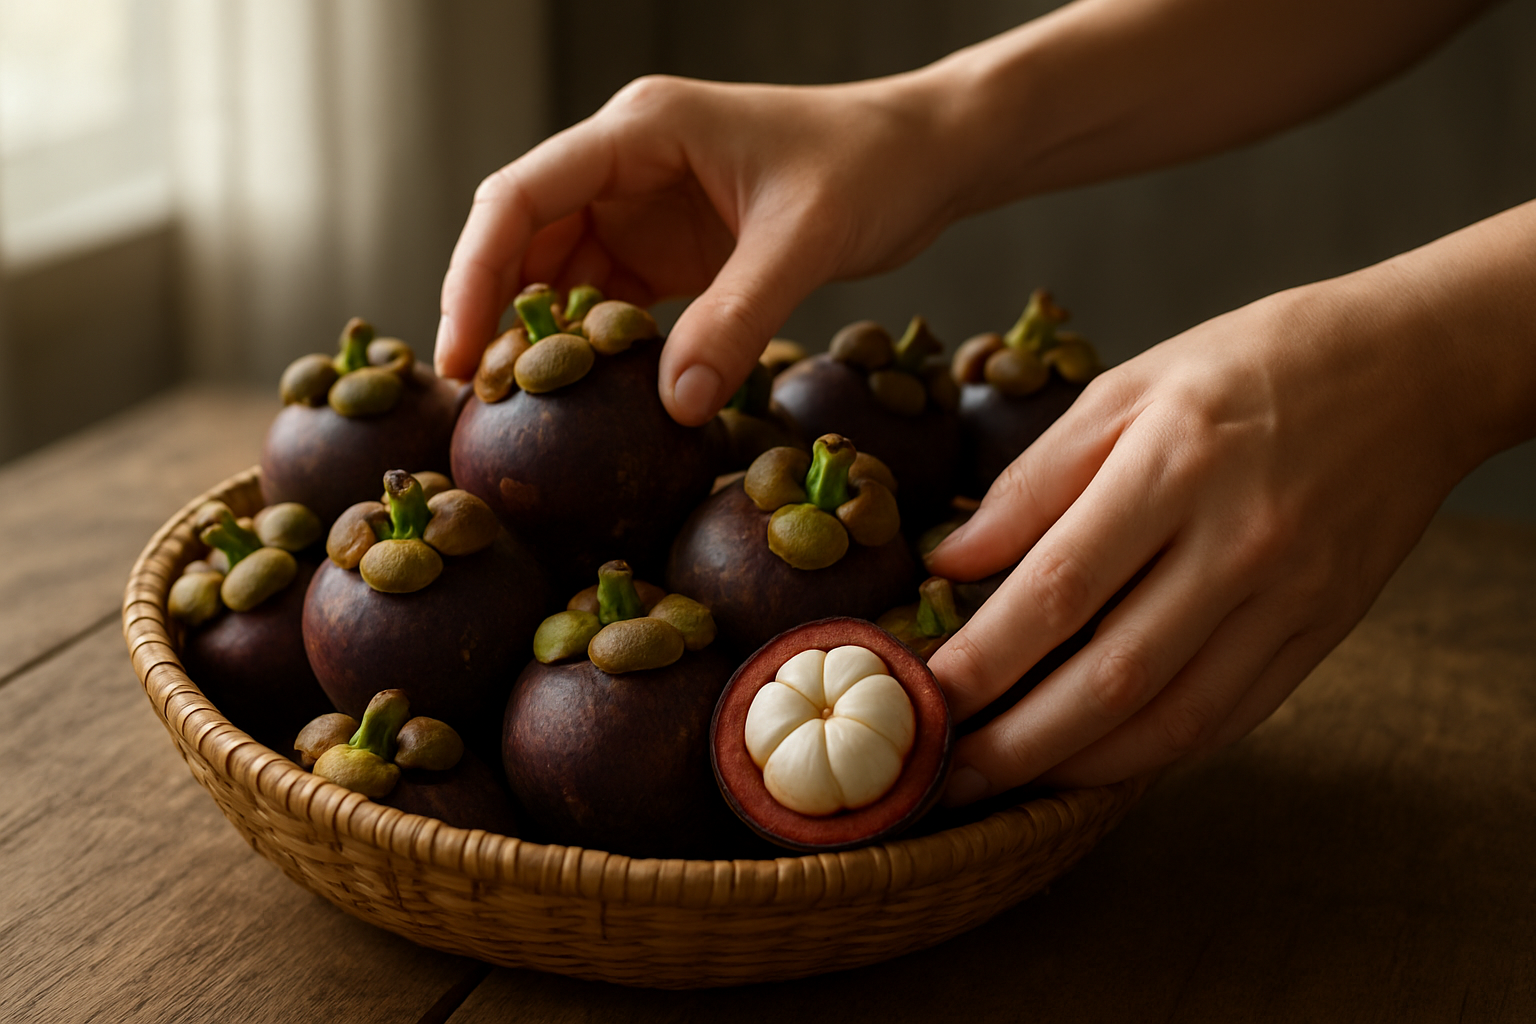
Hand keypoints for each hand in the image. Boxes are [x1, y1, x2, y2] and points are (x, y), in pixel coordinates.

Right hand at [435, 72, 967, 423]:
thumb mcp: (804, 241)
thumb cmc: (872, 168)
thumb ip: (738, 317)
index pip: (521, 196)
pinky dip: (598, 345)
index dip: (476, 274)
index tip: (462, 353)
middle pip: (524, 237)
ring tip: (523, 409)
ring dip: (546, 335)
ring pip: (562, 272)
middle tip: (477, 400)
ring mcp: (646, 205)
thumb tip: (676, 405)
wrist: (927, 157)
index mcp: (640, 130)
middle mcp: (627, 161)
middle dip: (495, 312)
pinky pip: (613, 299)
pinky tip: (591, 395)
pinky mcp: (674, 248)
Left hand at [924, 275, 1474, 800]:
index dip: (982, 656)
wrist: (1414, 369)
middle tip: (944, 772)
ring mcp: (1290, 598)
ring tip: (1004, 780)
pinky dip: (1154, 753)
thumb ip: (1034, 480)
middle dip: (1015, 741)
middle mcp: (1238, 543)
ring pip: (1172, 718)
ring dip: (1077, 765)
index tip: (920, 693)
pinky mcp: (1323, 631)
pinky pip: (1230, 718)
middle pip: (1111, 676)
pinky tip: (1093, 760)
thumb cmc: (1252, 365)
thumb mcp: (1129, 388)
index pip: (1057, 588)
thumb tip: (947, 560)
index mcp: (1175, 465)